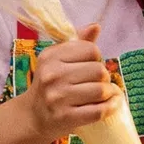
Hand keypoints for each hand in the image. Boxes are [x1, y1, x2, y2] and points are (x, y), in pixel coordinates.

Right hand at [21, 23, 114, 141]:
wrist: (32, 117)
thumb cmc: (50, 85)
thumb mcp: (58, 60)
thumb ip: (78, 43)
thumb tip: (96, 26)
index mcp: (50, 56)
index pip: (91, 50)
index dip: (96, 58)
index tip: (90, 66)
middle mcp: (52, 75)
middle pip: (99, 70)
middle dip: (104, 77)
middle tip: (97, 82)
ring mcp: (58, 98)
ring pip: (101, 90)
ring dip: (109, 93)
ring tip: (104, 94)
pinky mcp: (65, 117)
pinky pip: (99, 110)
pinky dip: (111, 107)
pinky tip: (111, 104)